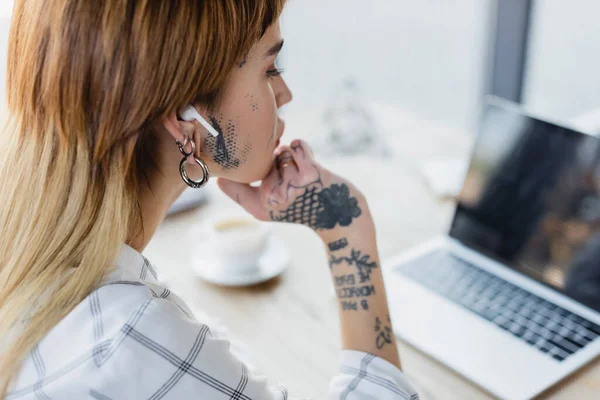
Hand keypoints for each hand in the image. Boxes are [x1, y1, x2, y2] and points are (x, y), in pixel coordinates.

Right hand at [217, 139, 367, 239]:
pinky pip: (296, 145)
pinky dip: (302, 149)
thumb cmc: (299, 206)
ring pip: (281, 151)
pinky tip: (308, 163)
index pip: (232, 183)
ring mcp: (292, 185)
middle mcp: (274, 198)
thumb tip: (218, 181)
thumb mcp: (267, 209)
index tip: (219, 159)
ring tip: (302, 174)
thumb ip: (242, 194)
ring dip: (292, 156)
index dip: (226, 169)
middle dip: (275, 160)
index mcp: (261, 207)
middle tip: (291, 179)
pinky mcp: (310, 173)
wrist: (338, 215)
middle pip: (262, 160)